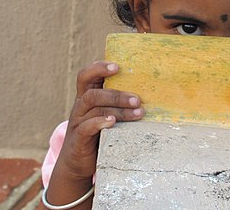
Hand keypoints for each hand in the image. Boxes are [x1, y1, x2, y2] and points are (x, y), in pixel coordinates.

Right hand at [46, 61, 143, 206]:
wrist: (78, 163)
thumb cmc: (99, 134)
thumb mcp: (107, 114)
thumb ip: (119, 103)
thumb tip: (151, 91)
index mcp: (86, 97)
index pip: (86, 76)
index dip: (99, 68)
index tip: (118, 66)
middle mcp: (80, 106)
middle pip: (93, 93)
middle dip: (117, 94)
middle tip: (137, 99)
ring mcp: (77, 122)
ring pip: (94, 109)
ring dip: (118, 108)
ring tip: (138, 112)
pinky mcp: (78, 139)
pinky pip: (87, 127)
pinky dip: (100, 123)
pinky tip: (113, 122)